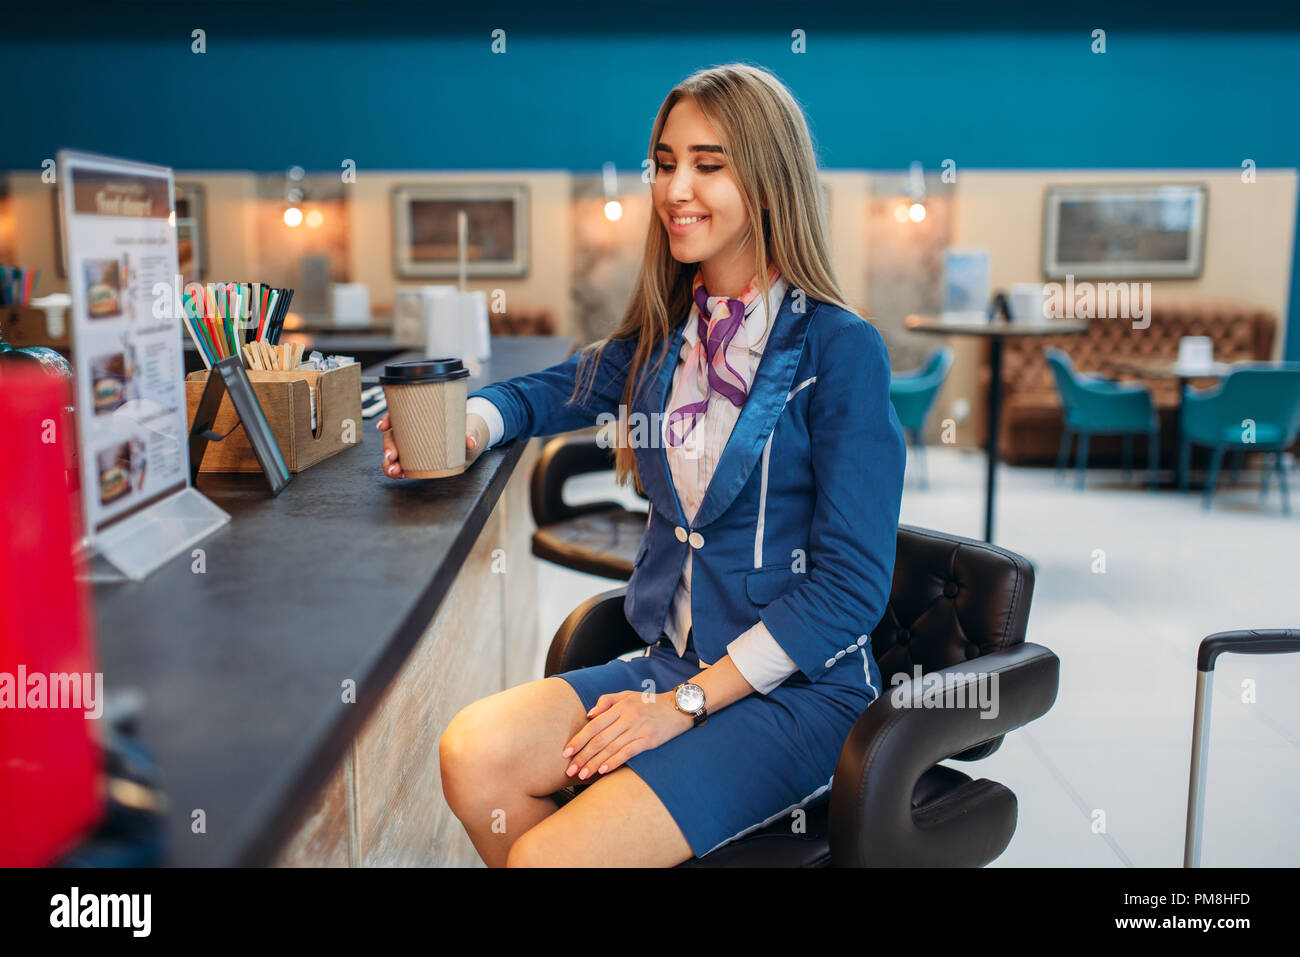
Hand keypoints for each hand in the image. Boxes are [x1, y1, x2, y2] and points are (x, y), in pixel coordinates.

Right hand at [377, 411, 489, 477]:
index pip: (400, 414)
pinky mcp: (416, 461)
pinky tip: (398, 474)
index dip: (388, 418)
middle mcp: (413, 431)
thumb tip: (470, 441)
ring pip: (393, 452)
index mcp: (422, 417)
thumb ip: (472, 433)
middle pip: (393, 435)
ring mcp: (413, 447)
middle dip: (388, 445)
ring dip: (389, 462)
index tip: (384, 426)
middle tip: (392, 456)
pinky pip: (400, 465)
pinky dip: (395, 470)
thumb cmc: (468, 431)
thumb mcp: (472, 430)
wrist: (472, 445)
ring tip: (394, 470)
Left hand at [561, 688, 693, 779]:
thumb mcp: (627, 695)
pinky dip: (614, 762)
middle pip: (599, 739)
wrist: (679, 707)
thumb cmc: (650, 702)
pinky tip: (603, 771)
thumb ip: (606, 701)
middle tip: (570, 771)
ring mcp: (638, 729)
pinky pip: (628, 752)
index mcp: (619, 706)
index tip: (566, 753)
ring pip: (611, 748)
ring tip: (582, 775)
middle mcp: (627, 717)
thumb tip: (589, 714)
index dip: (578, 740)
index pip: (593, 726)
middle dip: (582, 756)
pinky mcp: (649, 740)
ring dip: (594, 763)